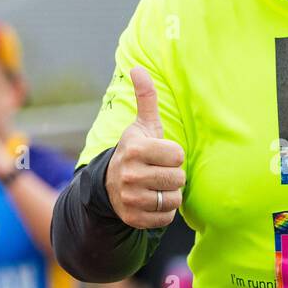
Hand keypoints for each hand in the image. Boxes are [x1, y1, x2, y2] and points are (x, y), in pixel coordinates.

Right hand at [105, 67, 185, 229]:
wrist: (109, 185)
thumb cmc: (135, 151)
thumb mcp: (141, 126)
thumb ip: (145, 98)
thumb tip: (137, 68)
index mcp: (135, 149)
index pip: (177, 155)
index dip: (173, 155)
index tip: (159, 154)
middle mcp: (129, 174)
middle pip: (178, 178)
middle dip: (173, 176)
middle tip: (158, 172)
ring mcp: (129, 198)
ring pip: (173, 200)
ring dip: (169, 194)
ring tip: (155, 186)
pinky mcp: (132, 219)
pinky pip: (165, 218)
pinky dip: (163, 212)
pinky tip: (151, 201)